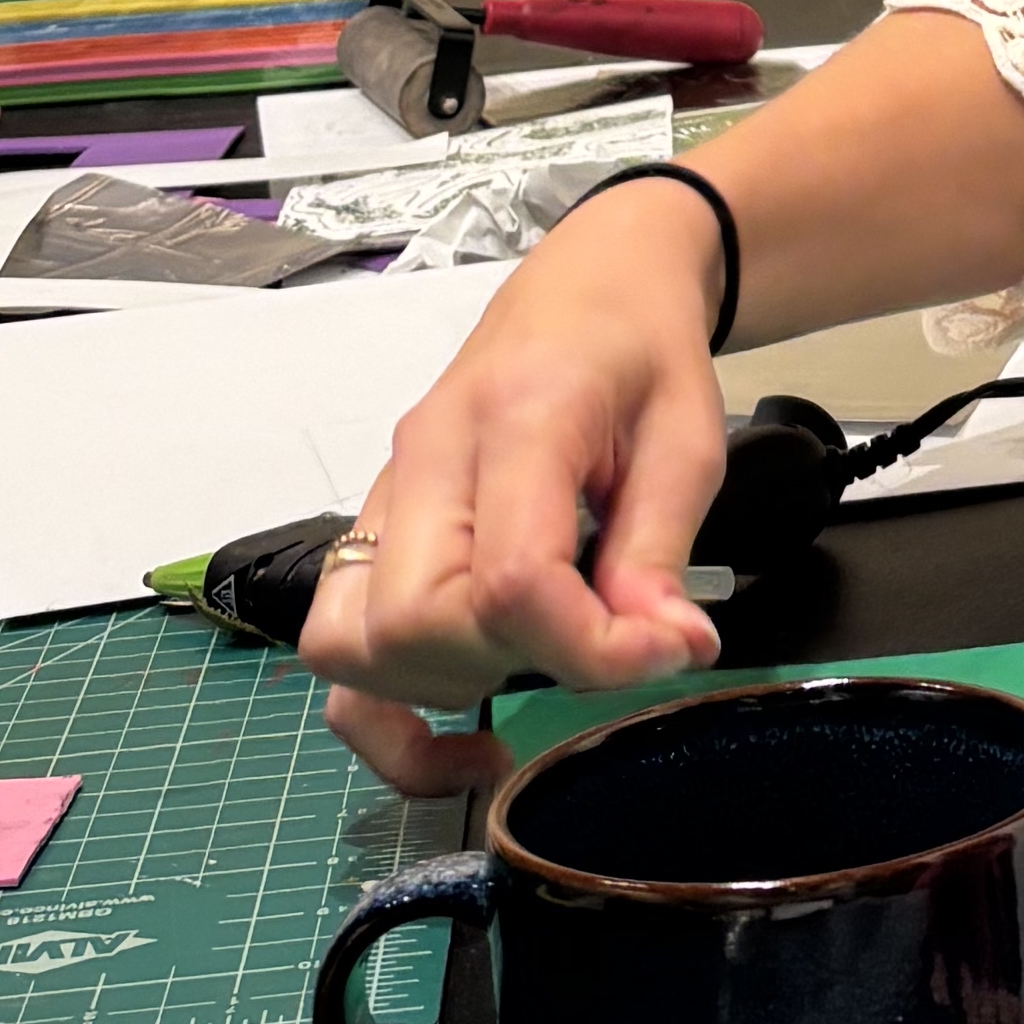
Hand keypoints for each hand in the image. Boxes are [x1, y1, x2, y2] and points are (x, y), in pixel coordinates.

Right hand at [297, 179, 734, 789]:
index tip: (665, 647)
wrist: (587, 287)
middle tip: (602, 642)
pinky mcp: (372, 531)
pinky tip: (466, 736)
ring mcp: (383, 496)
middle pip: (414, 622)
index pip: (509, 577)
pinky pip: (335, 651)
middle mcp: (424, 460)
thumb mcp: (687, 435)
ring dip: (448, 686)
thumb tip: (665, 649)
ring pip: (352, 645)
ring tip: (535, 659)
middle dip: (514, 663)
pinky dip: (387, 718)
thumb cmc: (639, 350)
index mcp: (514, 417)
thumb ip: (662, 547)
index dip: (589, 647)